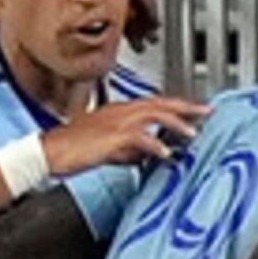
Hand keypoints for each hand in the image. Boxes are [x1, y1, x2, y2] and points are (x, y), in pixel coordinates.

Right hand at [43, 93, 208, 177]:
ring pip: (152, 116)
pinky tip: (164, 154)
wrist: (50, 151)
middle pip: (159, 104)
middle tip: (207, 111)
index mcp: (119, 111)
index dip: (177, 106)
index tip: (196, 110)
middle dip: (185, 107)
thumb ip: (131, 148)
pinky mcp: (110, 137)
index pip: (154, 104)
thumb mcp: (110, 147)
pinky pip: (137, 139)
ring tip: (192, 134)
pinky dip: (153, 146)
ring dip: (175, 124)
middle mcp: (120, 111)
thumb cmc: (75, 149)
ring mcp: (115, 122)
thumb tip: (149, 154)